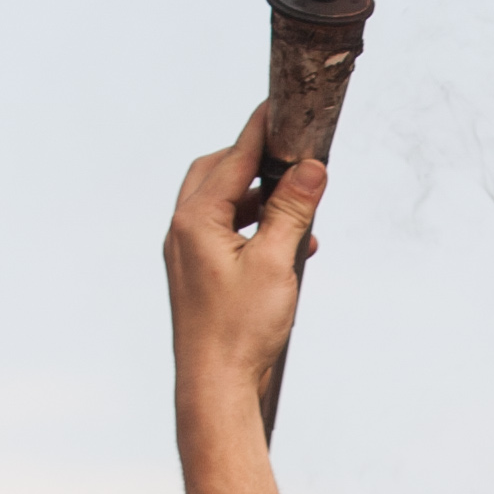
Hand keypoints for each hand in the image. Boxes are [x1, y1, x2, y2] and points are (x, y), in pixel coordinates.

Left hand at [165, 107, 323, 420]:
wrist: (215, 386)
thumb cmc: (239, 330)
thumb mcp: (276, 262)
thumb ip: (293, 210)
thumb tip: (310, 168)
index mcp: (195, 219)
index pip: (234, 158)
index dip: (262, 131)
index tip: (282, 107)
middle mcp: (183, 230)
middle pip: (219, 173)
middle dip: (256, 161)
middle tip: (292, 155)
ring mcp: (187, 253)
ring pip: (223, 205)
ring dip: (261, 199)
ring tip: (299, 206)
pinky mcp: (198, 275)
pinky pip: (225, 234)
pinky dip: (255, 228)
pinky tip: (289, 245)